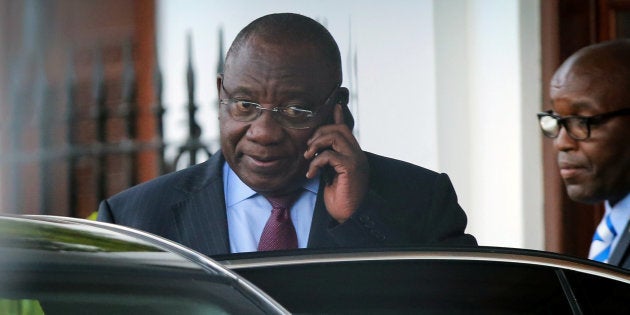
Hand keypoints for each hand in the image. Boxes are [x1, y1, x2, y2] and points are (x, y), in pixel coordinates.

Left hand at [304, 104, 368, 222]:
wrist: (349, 216)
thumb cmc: (340, 199)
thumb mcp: (331, 176)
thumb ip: (327, 162)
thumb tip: (317, 153)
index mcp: (353, 155)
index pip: (346, 130)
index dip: (338, 117)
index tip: (335, 105)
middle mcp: (357, 155)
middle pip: (338, 129)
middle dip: (319, 134)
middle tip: (308, 150)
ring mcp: (356, 160)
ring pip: (335, 136)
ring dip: (316, 144)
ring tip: (308, 158)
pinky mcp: (350, 168)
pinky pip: (329, 155)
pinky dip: (316, 163)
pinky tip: (311, 174)